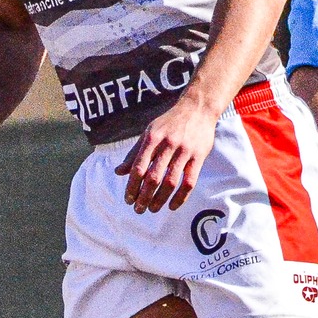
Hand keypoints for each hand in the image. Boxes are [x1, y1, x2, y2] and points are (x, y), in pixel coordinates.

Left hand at [116, 96, 218, 213]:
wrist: (197, 108)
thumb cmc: (170, 122)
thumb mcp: (149, 132)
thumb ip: (134, 153)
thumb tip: (118, 172)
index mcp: (152, 138)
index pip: (138, 167)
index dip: (132, 186)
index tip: (128, 199)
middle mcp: (168, 145)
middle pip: (153, 177)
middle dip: (144, 197)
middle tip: (138, 209)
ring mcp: (184, 151)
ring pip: (171, 182)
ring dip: (160, 199)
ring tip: (153, 209)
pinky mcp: (199, 157)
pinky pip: (189, 182)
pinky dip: (180, 197)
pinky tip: (172, 206)